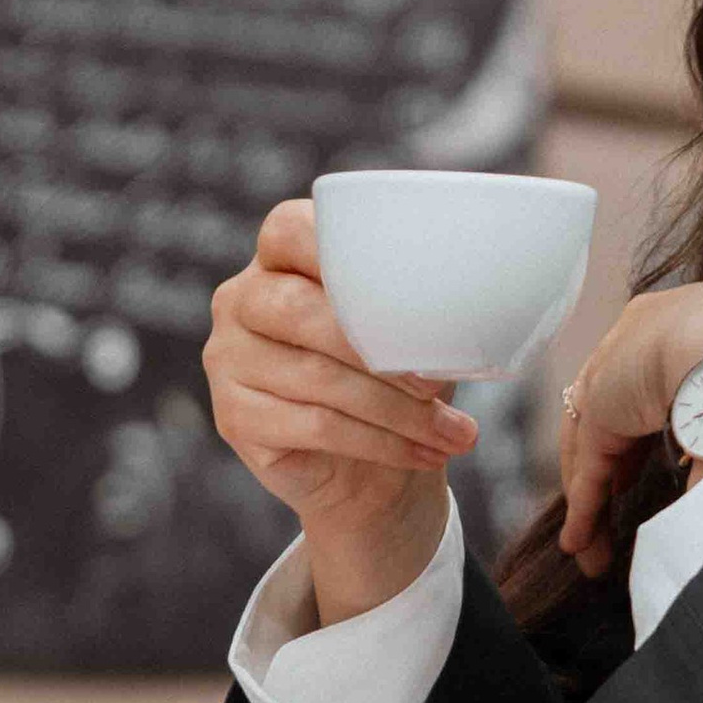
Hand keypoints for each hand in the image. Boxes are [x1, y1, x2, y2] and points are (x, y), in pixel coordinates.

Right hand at [203, 200, 477, 621]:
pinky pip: (313, 426)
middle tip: (439, 384)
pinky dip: (379, 443)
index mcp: (281, 256)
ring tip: (454, 434)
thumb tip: (474, 306)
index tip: (408, 294)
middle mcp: (242, 299)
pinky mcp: (234, 415)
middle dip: (379, 352)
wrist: (370, 472)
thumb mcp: (416, 332)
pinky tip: (423, 454)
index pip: (290, 230)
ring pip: (316, 378)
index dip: (338, 253)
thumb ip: (423, 305)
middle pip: (300, 311)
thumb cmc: (398, 381)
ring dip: (397, 412)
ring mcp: (228, 357)